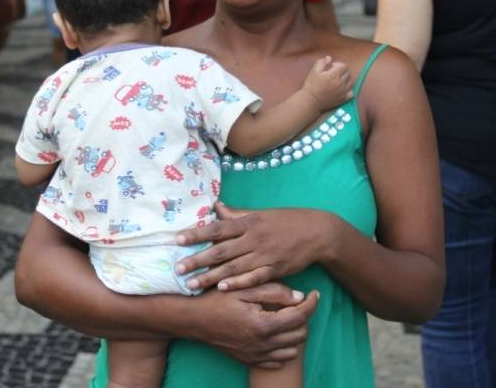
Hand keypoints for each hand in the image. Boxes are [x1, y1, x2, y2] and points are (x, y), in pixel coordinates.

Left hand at [175, 202, 332, 291]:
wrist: (318, 232)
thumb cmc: (286, 221)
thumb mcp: (261, 214)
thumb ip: (237, 214)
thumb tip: (216, 206)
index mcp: (249, 223)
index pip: (217, 228)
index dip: (196, 234)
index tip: (177, 239)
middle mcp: (254, 238)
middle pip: (221, 250)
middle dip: (197, 260)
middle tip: (177, 269)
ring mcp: (265, 255)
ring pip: (233, 267)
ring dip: (210, 277)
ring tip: (191, 285)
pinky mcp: (275, 269)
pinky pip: (254, 278)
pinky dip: (238, 283)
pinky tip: (222, 289)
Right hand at [189, 284, 318, 368]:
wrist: (193, 320)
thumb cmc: (216, 299)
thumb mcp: (244, 288)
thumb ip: (274, 291)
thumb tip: (300, 297)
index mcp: (263, 324)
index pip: (300, 316)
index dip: (312, 303)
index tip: (314, 293)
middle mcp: (263, 344)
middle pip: (300, 334)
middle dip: (303, 317)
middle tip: (296, 303)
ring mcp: (256, 355)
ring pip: (292, 349)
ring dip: (294, 333)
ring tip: (285, 317)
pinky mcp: (250, 360)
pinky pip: (278, 361)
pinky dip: (282, 348)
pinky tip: (275, 333)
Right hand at [301, 56, 352, 109]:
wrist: (311, 100)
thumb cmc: (312, 85)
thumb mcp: (314, 71)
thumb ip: (321, 62)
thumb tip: (329, 58)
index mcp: (334, 75)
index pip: (343, 66)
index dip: (338, 64)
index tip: (332, 67)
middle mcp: (340, 83)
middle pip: (348, 73)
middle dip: (342, 71)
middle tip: (335, 73)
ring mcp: (343, 91)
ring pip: (351, 82)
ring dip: (346, 79)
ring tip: (339, 80)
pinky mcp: (343, 99)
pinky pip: (352, 92)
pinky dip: (349, 89)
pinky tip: (343, 88)